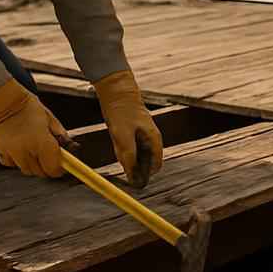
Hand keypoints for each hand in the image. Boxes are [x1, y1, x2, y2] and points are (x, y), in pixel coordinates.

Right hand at [0, 78, 68, 177]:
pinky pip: (13, 165)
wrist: (0, 101)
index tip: (61, 164)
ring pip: (27, 170)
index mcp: (41, 141)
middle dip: (46, 165)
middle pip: (40, 172)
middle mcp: (26, 151)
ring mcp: (12, 154)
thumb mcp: (49, 118)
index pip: (53, 168)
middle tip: (47, 153)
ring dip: (33, 164)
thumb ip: (60, 135)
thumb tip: (70, 148)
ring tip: (32, 148)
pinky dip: (18, 160)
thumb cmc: (26, 107)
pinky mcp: (1, 154)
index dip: (59, 168)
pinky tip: (19, 147)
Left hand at [94, 69, 163, 186]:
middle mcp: (151, 140)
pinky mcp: (134, 133)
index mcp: (154, 140)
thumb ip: (128, 155)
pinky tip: (116, 138)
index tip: (133, 179)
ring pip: (136, 156)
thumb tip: (131, 174)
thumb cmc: (122, 112)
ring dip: (126, 156)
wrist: (117, 92)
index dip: (146, 175)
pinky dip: (122, 148)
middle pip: (146, 162)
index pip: (156, 166)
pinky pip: (129, 148)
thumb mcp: (123, 136)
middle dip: (133, 165)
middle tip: (121, 157)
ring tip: (118, 141)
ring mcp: (143, 136)